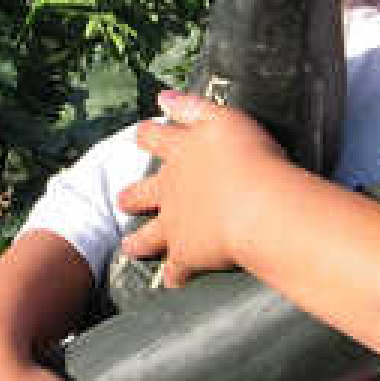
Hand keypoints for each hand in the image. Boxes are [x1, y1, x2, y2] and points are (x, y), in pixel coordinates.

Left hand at [117, 91, 290, 286]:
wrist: (258, 206)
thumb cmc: (250, 157)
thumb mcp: (224, 119)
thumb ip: (192, 107)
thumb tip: (162, 97)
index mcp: (182, 153)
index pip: (156, 138)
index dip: (148, 135)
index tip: (140, 135)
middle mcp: (171, 188)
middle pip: (144, 192)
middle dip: (132, 195)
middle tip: (121, 200)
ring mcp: (175, 223)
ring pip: (149, 235)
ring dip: (139, 242)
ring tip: (129, 247)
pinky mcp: (186, 253)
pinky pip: (176, 270)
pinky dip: (174, 277)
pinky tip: (171, 283)